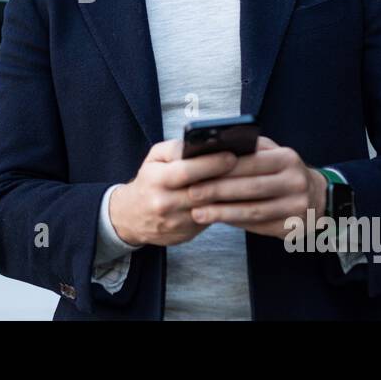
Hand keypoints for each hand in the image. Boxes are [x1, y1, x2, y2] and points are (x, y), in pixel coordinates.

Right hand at [108, 137, 240, 246]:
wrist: (130, 217)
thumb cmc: (149, 180)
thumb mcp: (154, 159)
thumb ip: (175, 149)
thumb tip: (200, 143)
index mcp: (156, 180)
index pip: (186, 171)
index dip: (211, 164)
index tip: (232, 155)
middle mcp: (164, 203)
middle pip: (202, 192)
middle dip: (227, 179)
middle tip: (250, 168)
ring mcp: (175, 223)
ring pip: (210, 209)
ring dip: (230, 197)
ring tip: (248, 183)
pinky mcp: (184, 236)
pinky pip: (209, 221)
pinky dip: (224, 210)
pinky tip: (237, 199)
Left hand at [183, 136, 326, 238]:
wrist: (318, 198)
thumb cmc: (283, 171)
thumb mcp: (273, 153)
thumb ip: (248, 149)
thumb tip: (214, 150)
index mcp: (288, 159)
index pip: (251, 162)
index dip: (223, 168)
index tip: (198, 172)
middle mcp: (296, 182)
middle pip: (251, 188)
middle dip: (218, 191)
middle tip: (192, 194)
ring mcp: (297, 207)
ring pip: (254, 211)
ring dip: (223, 213)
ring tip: (198, 213)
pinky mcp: (293, 227)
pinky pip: (259, 226)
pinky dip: (236, 223)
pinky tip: (218, 220)